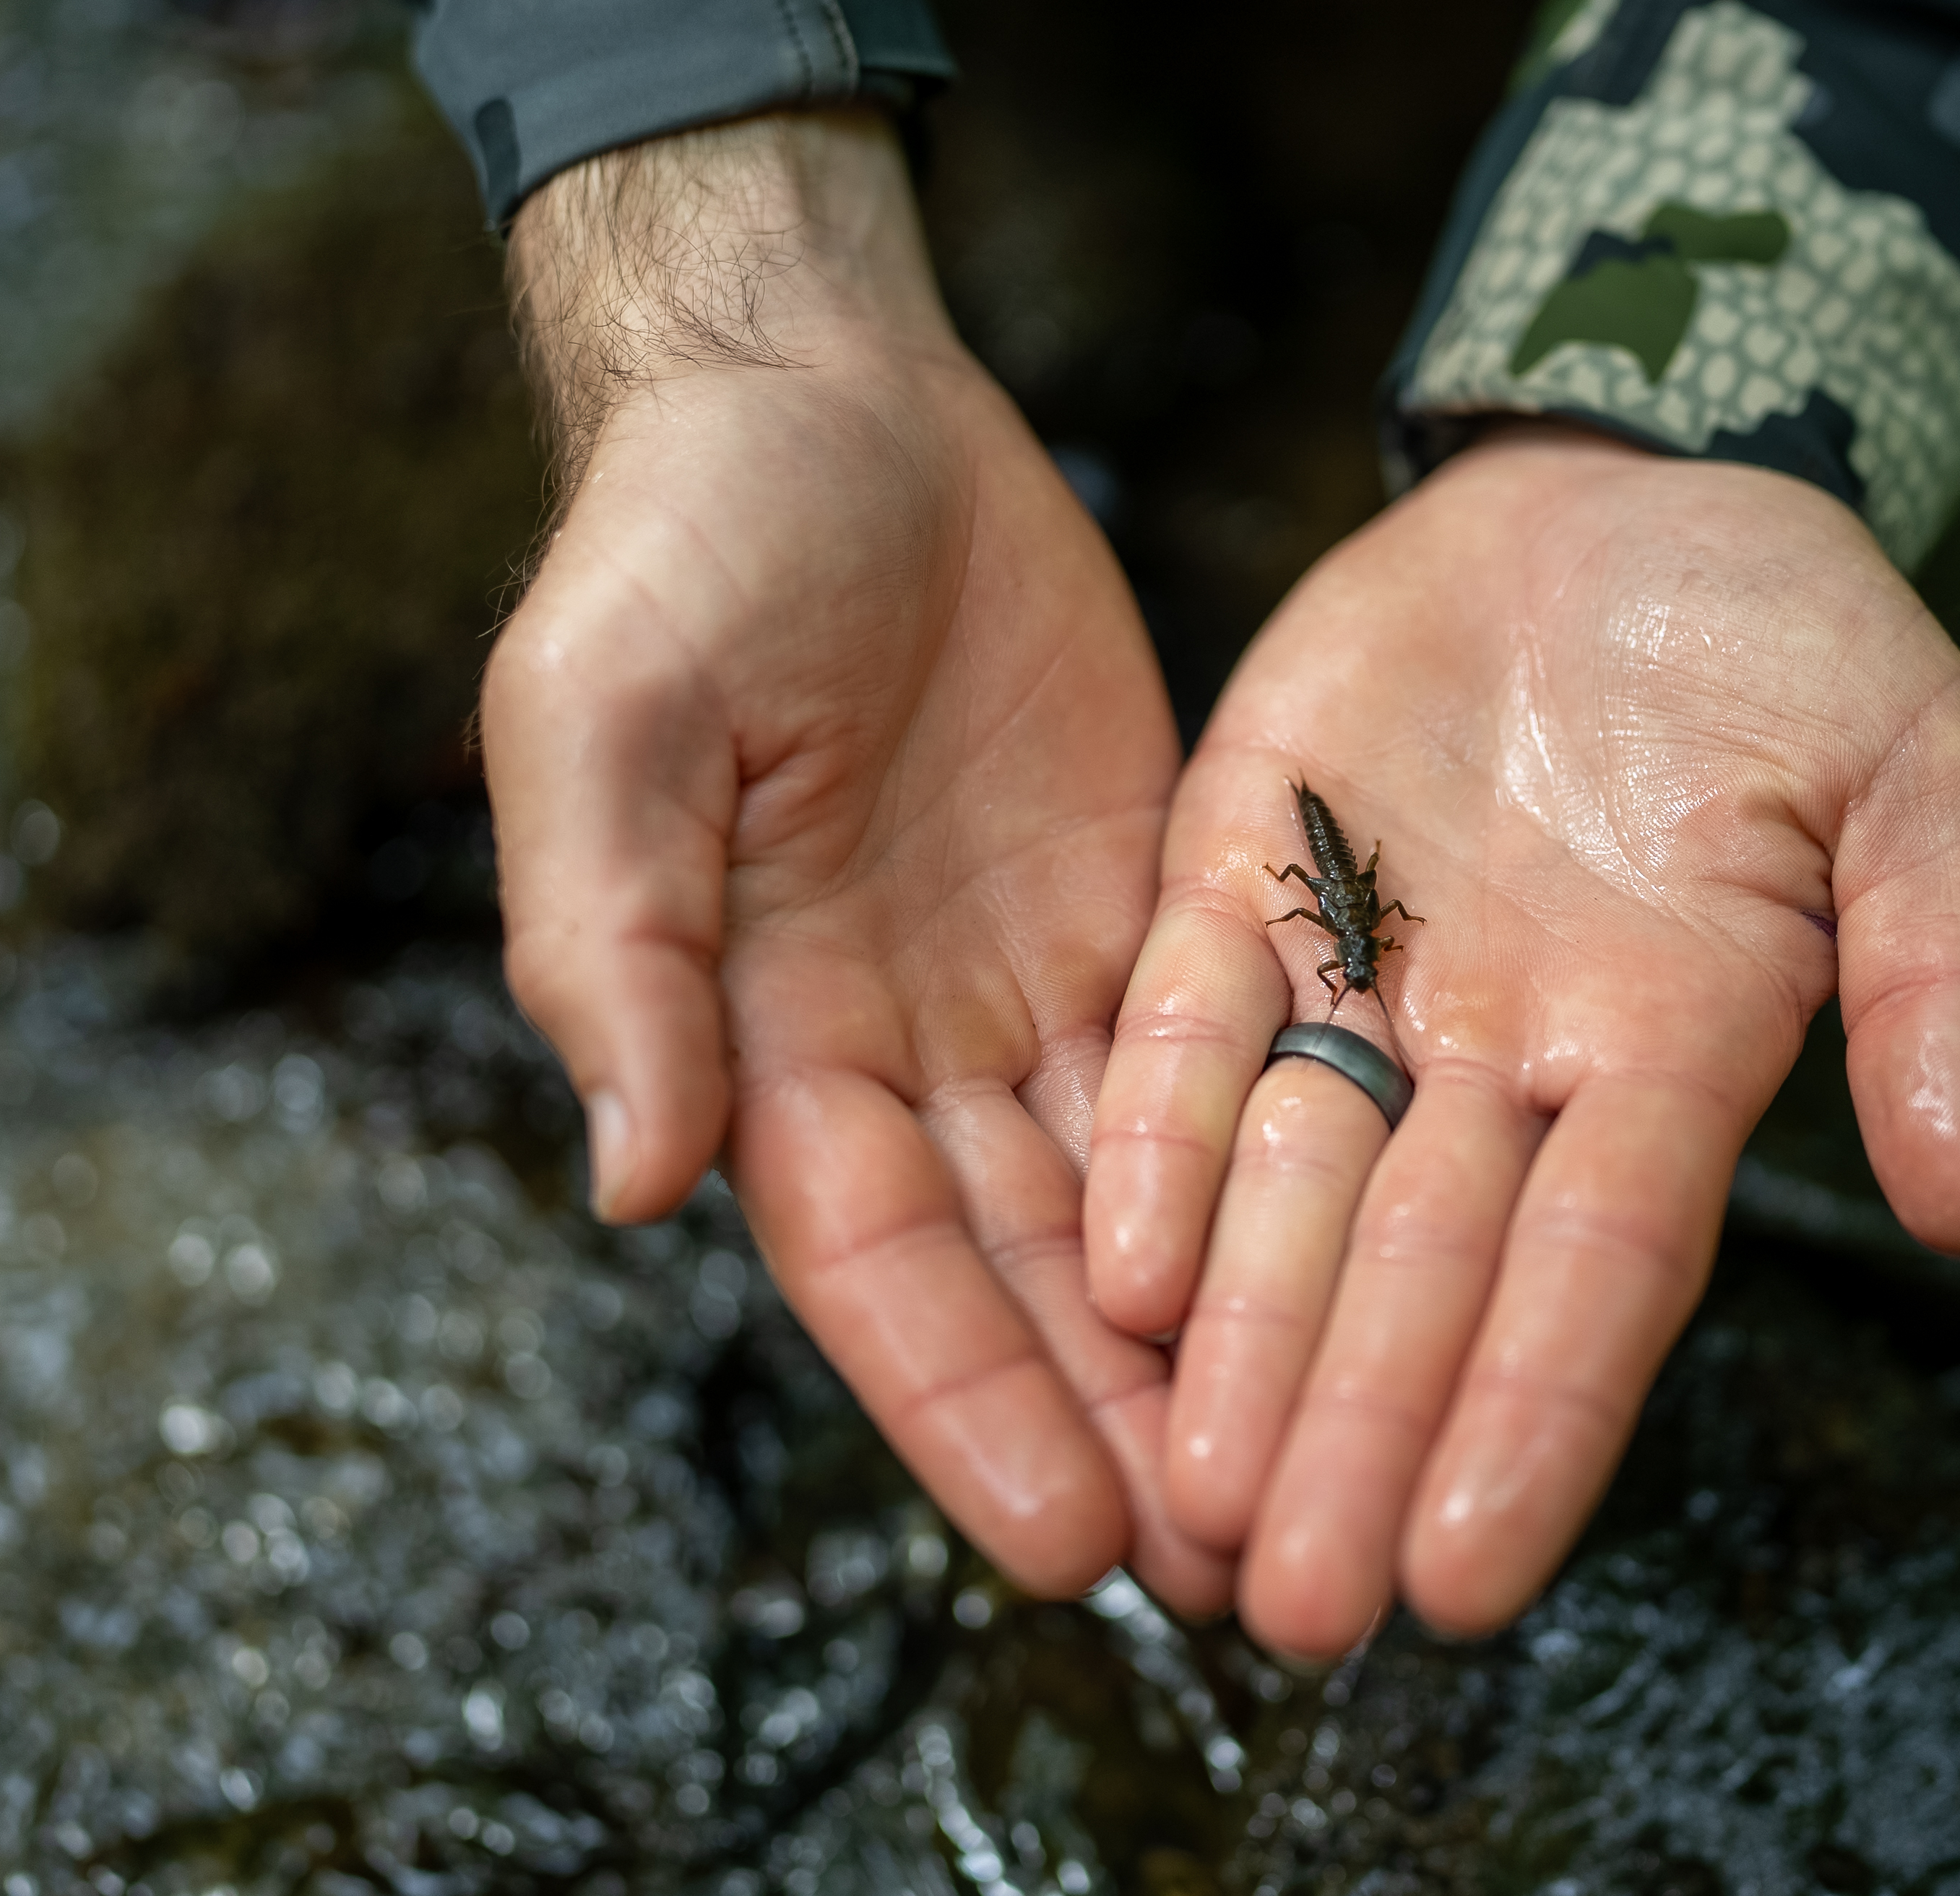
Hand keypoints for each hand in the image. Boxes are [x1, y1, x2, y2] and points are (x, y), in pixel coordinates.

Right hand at [483, 110, 1224, 1610]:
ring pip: (1126, 1197)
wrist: (823, 388)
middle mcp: (894, 1035)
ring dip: (1199, 1341)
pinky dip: (1267, 1174)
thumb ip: (608, 937)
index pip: (869, 1262)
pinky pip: (1210, 1059)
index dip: (961, 1403)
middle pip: (1015, 1268)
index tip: (1063, 1547)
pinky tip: (1356, 1273)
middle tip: (1230, 1572)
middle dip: (1106, 1421)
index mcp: (754, 1022)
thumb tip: (626, 1176)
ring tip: (1304, 1476)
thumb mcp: (603, 714)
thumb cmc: (679, 541)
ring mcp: (1020, 973)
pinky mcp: (1135, 894)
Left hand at [1083, 423, 1959, 1653]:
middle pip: (1422, 1270)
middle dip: (1355, 1435)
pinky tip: (1115, 1272)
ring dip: (1237, 1346)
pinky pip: (1188, 1023)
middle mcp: (1506, 1050)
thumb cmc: (1799, 640)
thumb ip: (1943, 975)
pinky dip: (1155, 1140)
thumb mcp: (1921, 772)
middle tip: (1286, 1611)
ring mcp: (1367, 969)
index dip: (1533, 1415)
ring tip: (1181, 1504)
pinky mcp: (1241, 872)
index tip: (1464, 1576)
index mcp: (1674, 1046)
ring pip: (1290, 1187)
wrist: (1626, 488)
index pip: (1601, 1266)